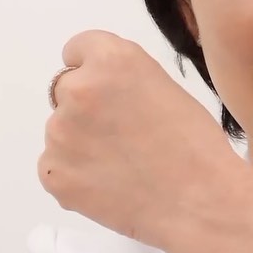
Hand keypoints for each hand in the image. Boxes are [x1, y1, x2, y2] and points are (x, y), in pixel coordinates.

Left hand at [38, 30, 228, 247]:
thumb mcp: (165, 88)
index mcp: (112, 61)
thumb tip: (102, 93)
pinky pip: (55, 167)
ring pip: (62, 132)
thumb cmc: (196, 148)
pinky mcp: (52, 172)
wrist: (199, 202)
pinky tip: (110, 186)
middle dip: (87, 110)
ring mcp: (60, 133)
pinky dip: (76, 177)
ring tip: (124, 167)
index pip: (78, 50)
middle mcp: (78, 90)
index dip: (95, 72)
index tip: (109, 93)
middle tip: (122, 137)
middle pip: (66, 92)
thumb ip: (124, 80)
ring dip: (82, 145)